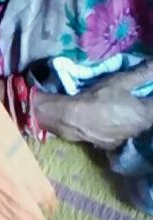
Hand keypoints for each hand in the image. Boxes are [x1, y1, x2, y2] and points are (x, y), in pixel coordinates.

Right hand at [34, 61, 152, 148]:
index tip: (145, 87)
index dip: (150, 93)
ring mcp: (128, 139)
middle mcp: (141, 129)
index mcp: (146, 115)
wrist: (74, 118)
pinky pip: (123, 133)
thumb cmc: (99, 97)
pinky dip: (120, 126)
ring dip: (133, 117)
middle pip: (148, 116)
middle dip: (143, 106)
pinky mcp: (115, 145)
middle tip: (132, 95)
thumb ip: (141, 74)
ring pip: (136, 126)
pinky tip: (110, 120)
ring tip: (120, 107)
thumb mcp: (120, 81)